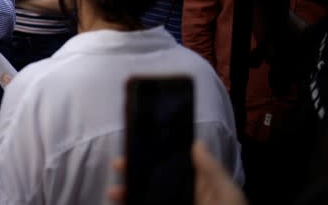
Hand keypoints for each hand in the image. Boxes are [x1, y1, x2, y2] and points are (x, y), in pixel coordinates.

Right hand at [106, 142, 246, 204]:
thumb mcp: (227, 193)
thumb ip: (212, 170)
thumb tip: (196, 142)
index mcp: (197, 185)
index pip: (171, 166)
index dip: (153, 155)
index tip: (134, 145)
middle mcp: (181, 196)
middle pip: (153, 181)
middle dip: (133, 172)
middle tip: (118, 165)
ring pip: (144, 198)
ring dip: (127, 193)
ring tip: (114, 192)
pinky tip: (122, 203)